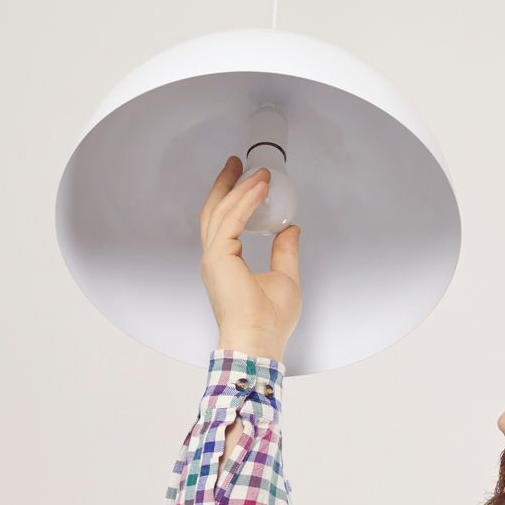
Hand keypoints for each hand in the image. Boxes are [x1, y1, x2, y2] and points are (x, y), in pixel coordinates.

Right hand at [199, 156, 300, 357]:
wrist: (258, 341)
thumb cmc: (268, 323)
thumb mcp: (284, 279)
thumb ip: (285, 253)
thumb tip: (290, 230)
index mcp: (225, 264)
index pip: (224, 223)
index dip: (233, 199)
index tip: (244, 180)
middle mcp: (214, 258)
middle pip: (215, 210)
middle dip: (226, 184)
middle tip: (238, 164)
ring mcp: (214, 257)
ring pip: (224, 211)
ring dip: (242, 188)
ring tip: (258, 172)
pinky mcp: (220, 257)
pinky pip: (232, 220)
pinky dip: (246, 202)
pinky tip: (259, 188)